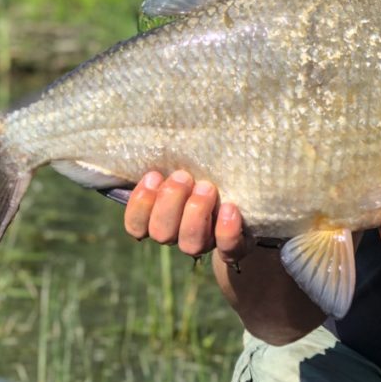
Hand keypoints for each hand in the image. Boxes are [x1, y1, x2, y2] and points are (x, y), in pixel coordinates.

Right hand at [122, 170, 249, 265]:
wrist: (244, 201)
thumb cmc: (203, 173)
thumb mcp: (185, 165)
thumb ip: (169, 159)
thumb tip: (157, 133)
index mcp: (159, 219)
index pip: (136, 226)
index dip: (140, 204)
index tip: (153, 175)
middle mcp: (179, 235)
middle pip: (161, 233)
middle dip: (169, 201)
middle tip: (184, 176)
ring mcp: (206, 243)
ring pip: (190, 244)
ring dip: (195, 213)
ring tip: (206, 187)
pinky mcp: (233, 247)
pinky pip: (227, 248)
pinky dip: (226, 230)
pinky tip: (229, 208)